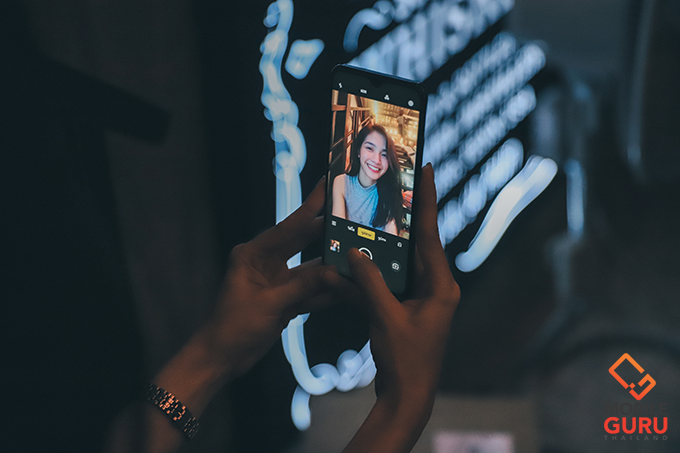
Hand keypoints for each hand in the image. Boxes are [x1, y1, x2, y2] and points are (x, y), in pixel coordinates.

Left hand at [205, 177, 344, 377]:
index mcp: (253, 254)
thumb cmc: (232, 327)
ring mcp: (277, 281)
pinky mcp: (285, 299)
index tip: (327, 185)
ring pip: (310, 268)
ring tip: (358, 252)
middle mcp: (266, 262)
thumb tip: (335, 273)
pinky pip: (311, 290)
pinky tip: (349, 285)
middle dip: (326, 232)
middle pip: (302, 242)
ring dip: (331, 265)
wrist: (221, 359)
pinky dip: (327, 290)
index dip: (310, 207)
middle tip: (353, 216)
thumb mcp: (269, 304)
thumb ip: (303, 287)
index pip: (288, 227)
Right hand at [343, 164, 459, 452]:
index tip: (428, 169)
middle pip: (418, 244)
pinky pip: (392, 282)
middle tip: (395, 186)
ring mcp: (423, 300)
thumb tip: (354, 251)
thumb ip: (369, 282)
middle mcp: (436, 289)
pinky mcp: (409, 310)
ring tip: (371, 218)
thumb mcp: (385, 317)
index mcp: (441, 287)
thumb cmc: (405, 359)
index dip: (428, 201)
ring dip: (386, 246)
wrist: (407, 395)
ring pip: (402, 263)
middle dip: (405, 218)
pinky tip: (358, 260)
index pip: (432, 235)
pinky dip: (376, 272)